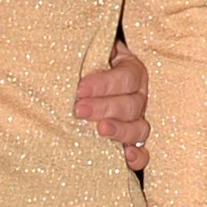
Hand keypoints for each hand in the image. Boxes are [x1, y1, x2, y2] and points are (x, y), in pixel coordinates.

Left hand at [75, 39, 150, 172]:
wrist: (77, 84)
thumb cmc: (79, 65)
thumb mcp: (84, 52)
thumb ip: (81, 51)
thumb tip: (65, 48)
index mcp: (130, 69)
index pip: (125, 77)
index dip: (105, 84)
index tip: (80, 88)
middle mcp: (137, 96)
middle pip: (131, 104)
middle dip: (105, 107)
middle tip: (79, 110)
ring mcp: (136, 120)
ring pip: (139, 128)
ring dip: (120, 131)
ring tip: (99, 131)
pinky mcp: (130, 143)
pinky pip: (141, 154)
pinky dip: (136, 158)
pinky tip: (125, 157)